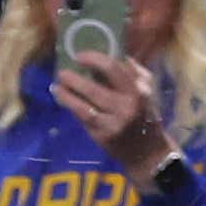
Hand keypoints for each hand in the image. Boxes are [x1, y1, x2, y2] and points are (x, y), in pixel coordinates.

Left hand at [54, 44, 171, 176]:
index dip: (93, 59)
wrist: (148, 151)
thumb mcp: (147, 92)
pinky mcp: (102, 136)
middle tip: (62, 71)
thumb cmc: (145, 116)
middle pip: (94, 88)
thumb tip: (116, 54)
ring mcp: (113, 123)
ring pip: (84, 106)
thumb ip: (134, 73)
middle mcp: (125, 107)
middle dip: (74, 78)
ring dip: (67, 93)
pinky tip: (61, 97)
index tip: (79, 56)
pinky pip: (83, 118)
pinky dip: (71, 106)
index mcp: (137, 91)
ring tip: (56, 84)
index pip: (113, 69)